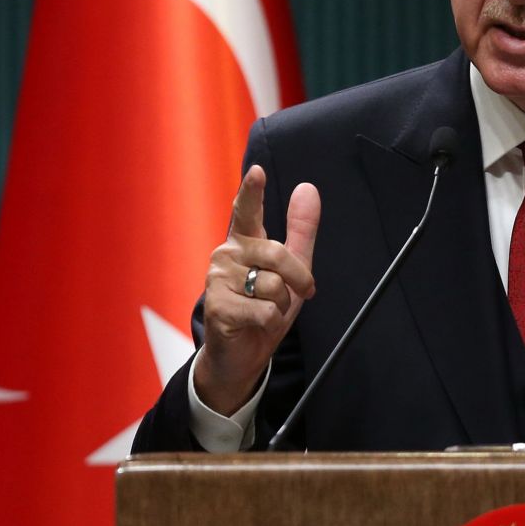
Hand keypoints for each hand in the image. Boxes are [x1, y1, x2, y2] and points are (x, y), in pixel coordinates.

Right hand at [192, 165, 320, 413]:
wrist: (242, 354)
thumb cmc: (264, 307)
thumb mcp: (291, 269)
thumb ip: (300, 230)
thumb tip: (308, 188)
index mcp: (243, 241)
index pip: (246, 210)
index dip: (252, 191)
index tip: (258, 171)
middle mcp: (226, 254)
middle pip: (278, 254)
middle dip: (298, 280)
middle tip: (295, 295)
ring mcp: (217, 279)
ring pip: (273, 286)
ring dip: (280, 306)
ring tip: (263, 311)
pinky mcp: (217, 306)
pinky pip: (265, 311)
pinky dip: (270, 323)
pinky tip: (254, 325)